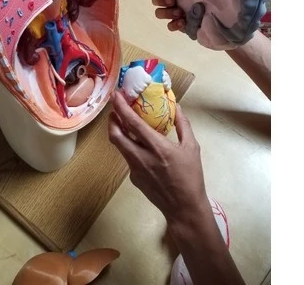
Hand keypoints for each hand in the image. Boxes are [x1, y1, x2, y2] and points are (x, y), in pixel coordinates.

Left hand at [108, 91, 209, 223]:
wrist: (184, 208)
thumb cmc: (191, 176)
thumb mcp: (192, 148)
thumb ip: (183, 125)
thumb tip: (177, 107)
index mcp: (157, 147)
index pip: (133, 124)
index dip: (121, 108)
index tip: (115, 95)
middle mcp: (141, 157)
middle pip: (116, 135)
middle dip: (112, 119)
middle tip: (115, 108)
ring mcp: (135, 169)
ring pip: (119, 146)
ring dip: (118, 132)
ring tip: (123, 122)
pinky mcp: (134, 178)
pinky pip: (128, 158)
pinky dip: (129, 147)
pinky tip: (139, 145)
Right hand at [152, 0, 221, 32]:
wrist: (226, 4)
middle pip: (156, 0)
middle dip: (161, 0)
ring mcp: (177, 10)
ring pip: (160, 13)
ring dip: (166, 13)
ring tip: (179, 12)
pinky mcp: (183, 22)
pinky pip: (171, 26)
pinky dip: (173, 25)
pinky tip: (181, 22)